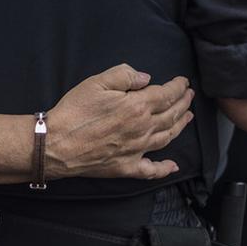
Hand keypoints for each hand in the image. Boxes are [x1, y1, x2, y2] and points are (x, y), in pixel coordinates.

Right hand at [45, 64, 194, 180]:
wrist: (57, 144)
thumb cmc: (75, 112)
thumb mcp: (97, 82)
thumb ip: (124, 75)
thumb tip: (146, 78)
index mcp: (137, 107)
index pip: (166, 94)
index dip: (179, 87)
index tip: (184, 82)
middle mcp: (142, 129)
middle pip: (172, 115)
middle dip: (184, 103)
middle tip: (189, 96)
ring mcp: (136, 150)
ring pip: (167, 138)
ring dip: (181, 126)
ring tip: (188, 118)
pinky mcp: (126, 166)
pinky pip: (151, 170)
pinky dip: (165, 168)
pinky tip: (174, 166)